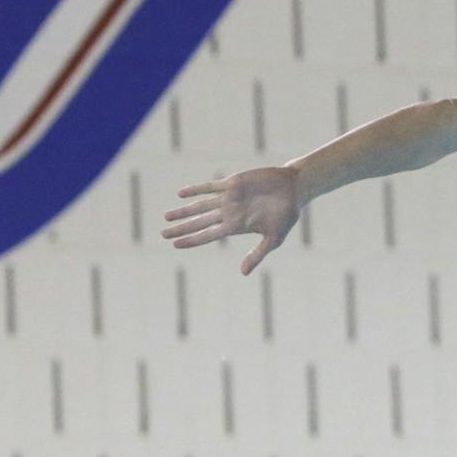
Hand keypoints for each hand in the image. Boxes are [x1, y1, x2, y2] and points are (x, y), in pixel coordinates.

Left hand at [161, 167, 302, 273]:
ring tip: (167, 216)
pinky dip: (196, 189)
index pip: (208, 235)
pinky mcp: (233, 183)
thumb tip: (243, 273)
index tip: (175, 245)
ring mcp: (229, 198)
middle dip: (181, 228)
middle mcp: (229, 213)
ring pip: (200, 206)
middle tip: (162, 234)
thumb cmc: (286, 215)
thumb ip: (258, 254)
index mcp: (236, 227)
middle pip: (199, 223)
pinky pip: (210, 186)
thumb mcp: (274, 239)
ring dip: (184, 211)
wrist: (294, 188)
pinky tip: (181, 193)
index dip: (191, 240)